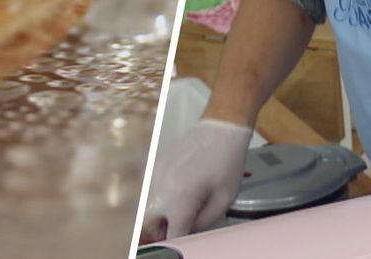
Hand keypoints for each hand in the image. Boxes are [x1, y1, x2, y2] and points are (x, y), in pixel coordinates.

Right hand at [139, 119, 253, 242]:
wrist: (221, 128)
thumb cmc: (226, 160)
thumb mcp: (224, 200)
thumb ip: (204, 223)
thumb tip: (190, 232)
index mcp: (180, 198)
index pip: (171, 235)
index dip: (178, 242)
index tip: (185, 240)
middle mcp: (162, 187)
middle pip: (146, 224)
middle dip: (158, 232)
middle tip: (175, 230)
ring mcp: (156, 175)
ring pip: (143, 208)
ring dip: (156, 216)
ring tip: (177, 213)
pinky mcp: (155, 166)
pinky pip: (148, 191)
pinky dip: (157, 200)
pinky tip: (175, 196)